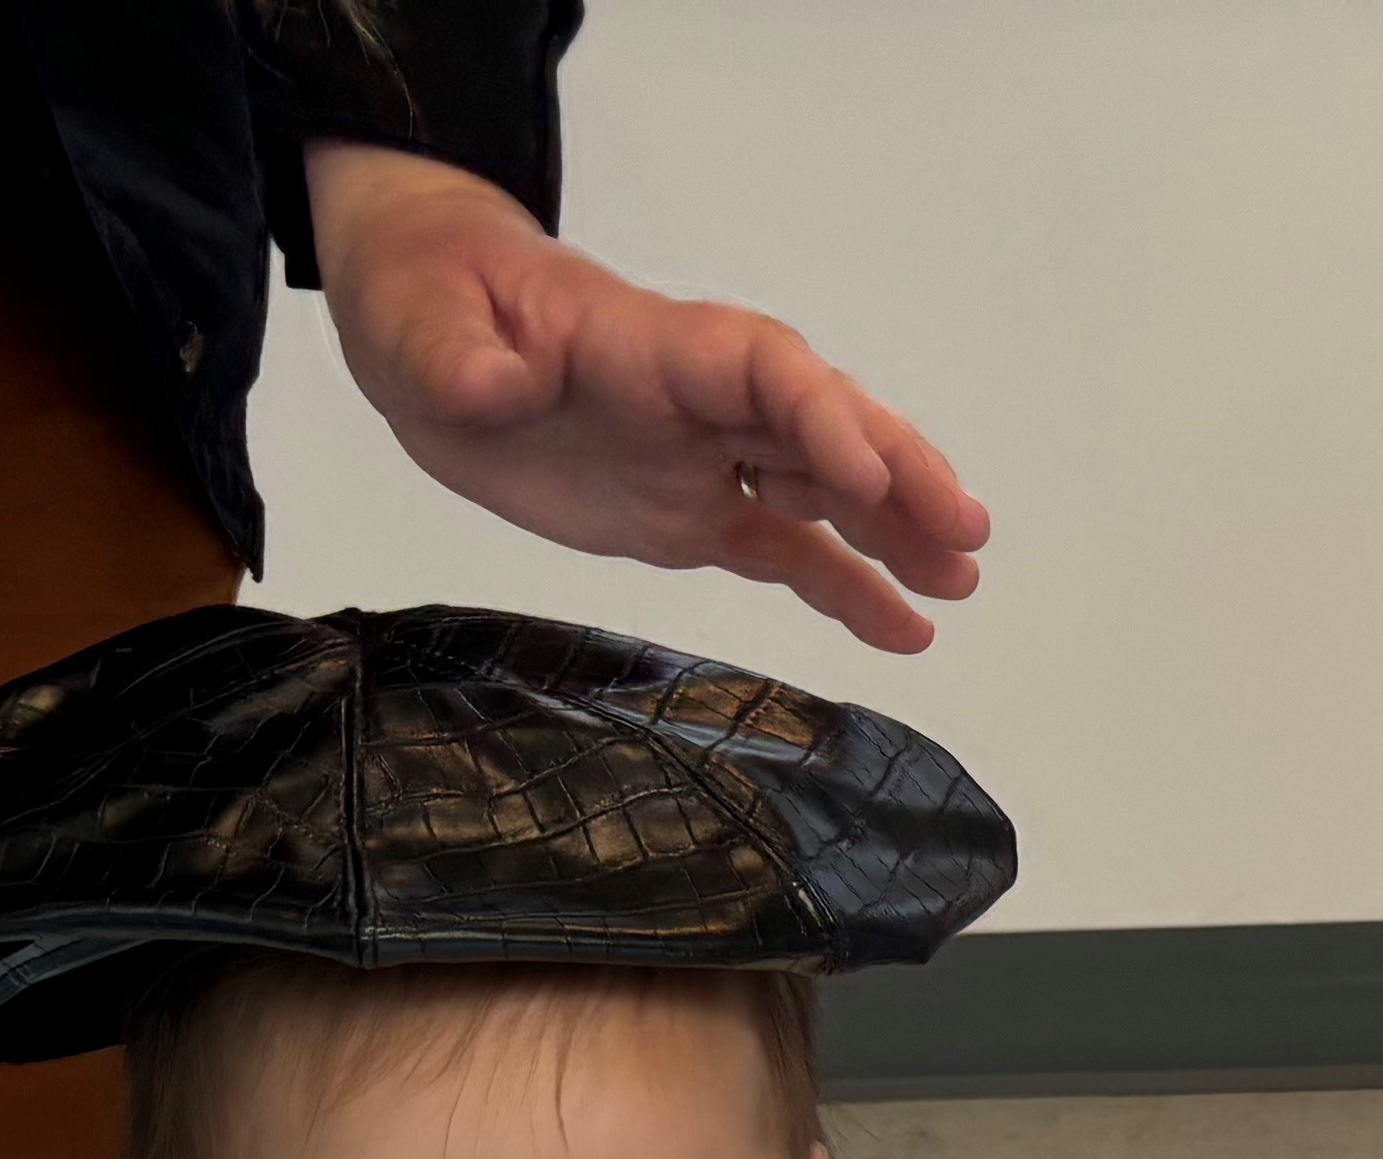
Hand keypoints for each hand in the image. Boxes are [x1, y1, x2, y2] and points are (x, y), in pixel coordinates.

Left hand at [309, 143, 990, 654]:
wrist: (425, 327)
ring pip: (823, 489)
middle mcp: (700, 400)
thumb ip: (458, 355)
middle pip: (822, 425)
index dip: (818, 414)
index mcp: (650, 343)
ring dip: (897, 532)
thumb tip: (490, 383)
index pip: (760, 367)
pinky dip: (847, 589)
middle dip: (897, 472)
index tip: (867, 472)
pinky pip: (786, 549)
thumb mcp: (418, 322)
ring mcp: (705, 458)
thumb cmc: (428, 302)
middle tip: (965, 530)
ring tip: (962, 583)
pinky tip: (908, 632)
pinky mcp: (693, 513)